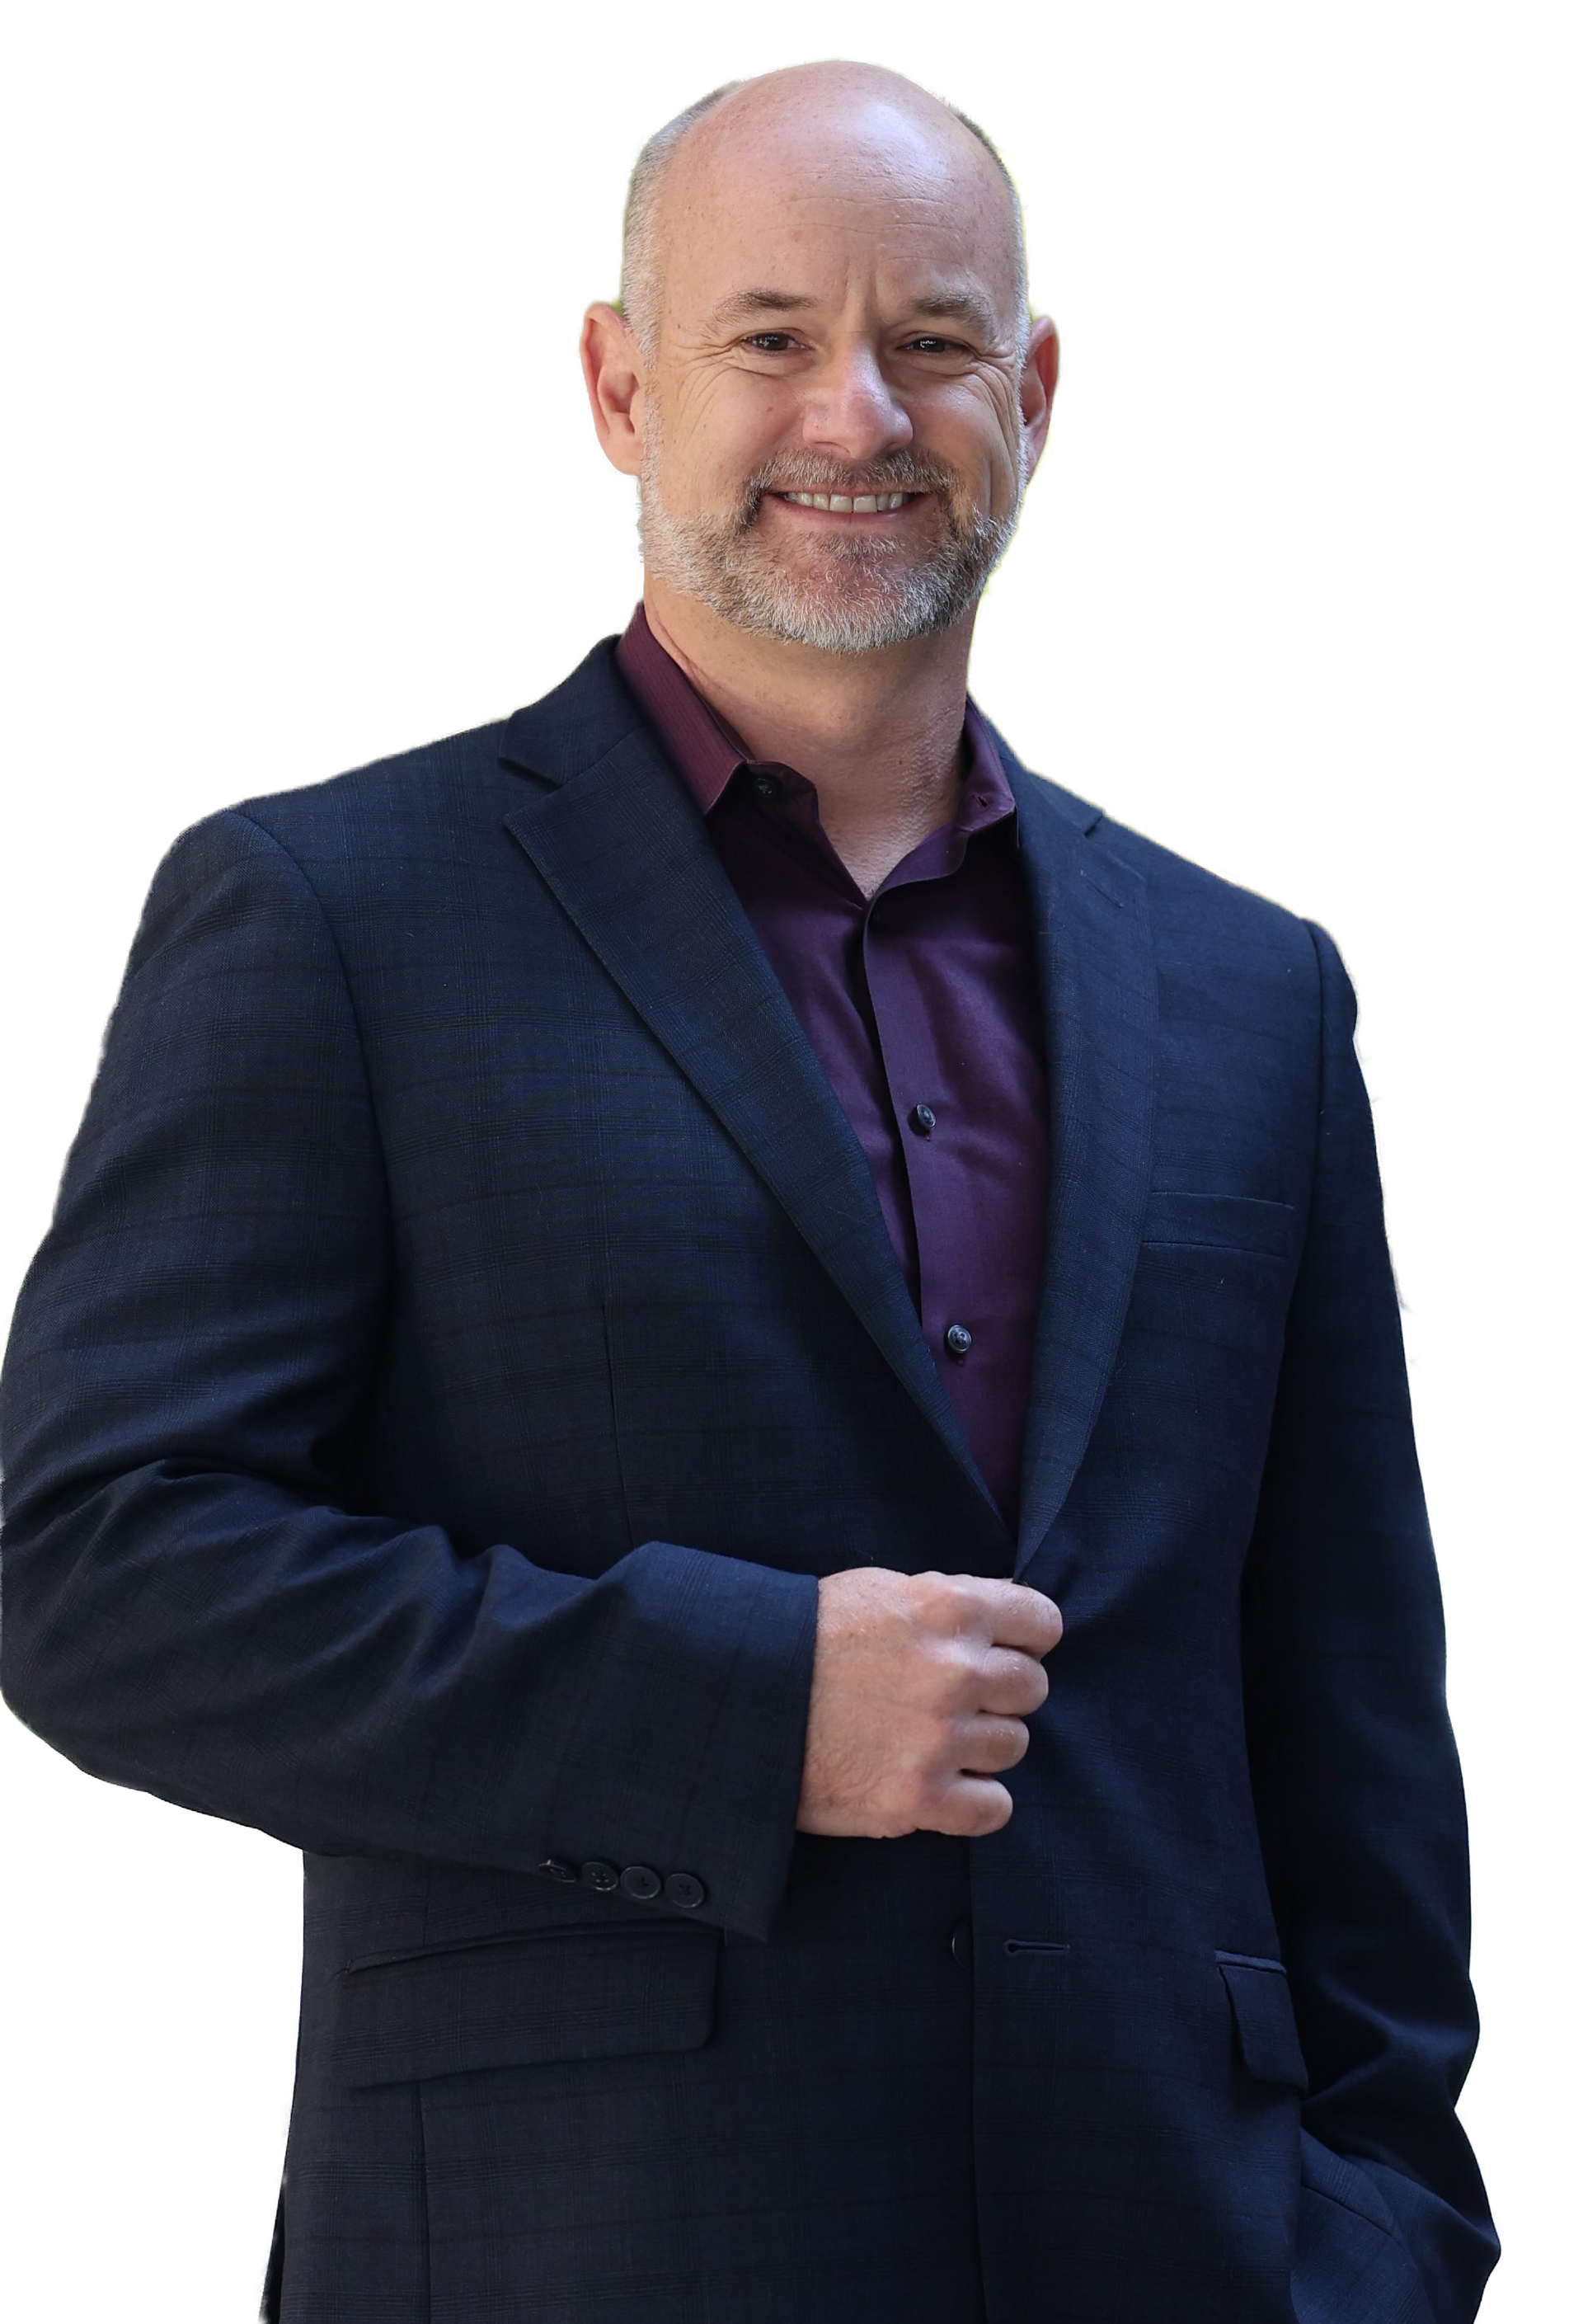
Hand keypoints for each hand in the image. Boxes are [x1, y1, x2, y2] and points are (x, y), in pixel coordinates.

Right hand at [796, 1568, 1062, 1838]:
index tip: (1006, 1647)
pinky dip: (976, 1802)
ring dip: (982, 1745)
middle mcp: (954, 1672)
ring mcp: (939, 1739)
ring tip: (934, 1737)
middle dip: (1001, 1692)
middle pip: (1031, 1687)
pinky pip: (994, 1809)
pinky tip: (944, 1785)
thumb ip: (947, 1601)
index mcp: (947, 1608)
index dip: (1026, 1636)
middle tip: (957, 1697)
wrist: (741, 1697)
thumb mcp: (879, 1589)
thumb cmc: (805, 1636)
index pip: (1042, 1622)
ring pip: (1014, 1746)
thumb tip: (1003, 1614)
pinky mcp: (917, 1798)